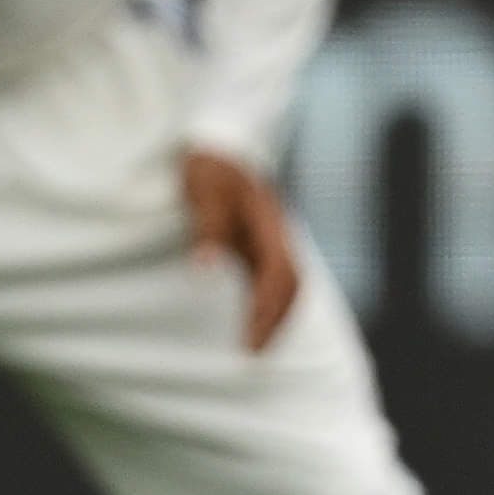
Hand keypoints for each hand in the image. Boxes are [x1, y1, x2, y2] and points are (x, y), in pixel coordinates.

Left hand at [182, 149, 302, 350]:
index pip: (278, 275)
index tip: (249, 341)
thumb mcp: (204, 192)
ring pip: (286, 282)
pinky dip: (268, 301)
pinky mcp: (259, 240)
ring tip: (256, 344)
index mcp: (269, 225)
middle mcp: (276, 235)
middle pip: (291, 284)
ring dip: (275, 315)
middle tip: (253, 354)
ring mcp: (271, 238)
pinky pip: (272, 276)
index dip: (266, 311)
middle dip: (276, 322)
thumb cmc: (210, 165)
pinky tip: (252, 317)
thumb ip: (208, 230)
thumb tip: (203, 273)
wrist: (220, 140)